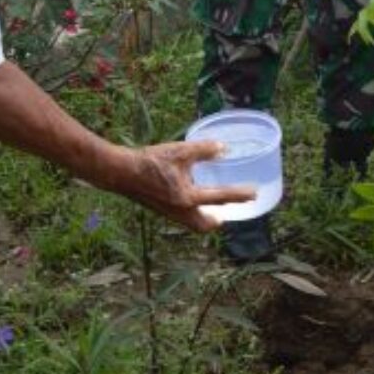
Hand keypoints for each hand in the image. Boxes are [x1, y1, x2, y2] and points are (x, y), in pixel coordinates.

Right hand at [109, 140, 255, 231]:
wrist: (119, 172)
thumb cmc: (150, 161)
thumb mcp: (180, 152)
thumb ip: (204, 150)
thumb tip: (224, 148)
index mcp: (187, 198)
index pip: (220, 198)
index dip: (239, 195)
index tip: (254, 193)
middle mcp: (180, 210)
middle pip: (203, 225)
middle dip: (216, 222)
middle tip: (228, 213)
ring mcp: (168, 212)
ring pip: (190, 223)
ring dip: (203, 220)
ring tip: (212, 212)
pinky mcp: (159, 208)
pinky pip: (180, 217)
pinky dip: (190, 214)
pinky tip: (189, 200)